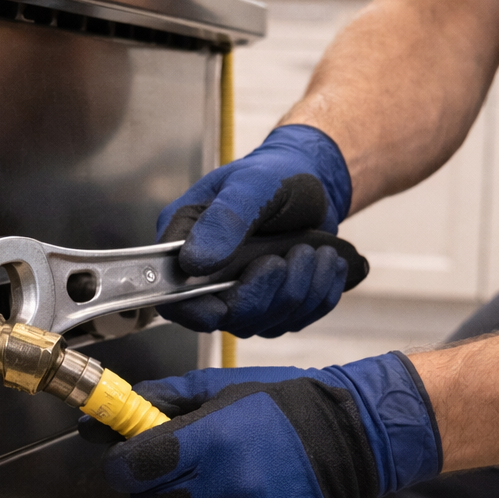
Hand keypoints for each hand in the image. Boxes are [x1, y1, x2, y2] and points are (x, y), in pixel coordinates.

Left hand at [84, 355, 440, 497]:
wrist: (353, 439)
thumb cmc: (284, 409)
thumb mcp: (219, 389)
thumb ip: (158, 402)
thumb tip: (95, 419)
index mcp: (211, 440)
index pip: (131, 469)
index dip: (124, 466)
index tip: (132, 462)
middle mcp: (227, 487)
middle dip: (153, 493)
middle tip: (176, 478)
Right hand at [157, 125, 355, 337]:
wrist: (313, 181)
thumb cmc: (277, 174)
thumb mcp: (252, 185)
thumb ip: (224, 219)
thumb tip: (193, 263)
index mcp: (185, 239)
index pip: (172, 296)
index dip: (194, 310)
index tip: (226, 304)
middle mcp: (206, 273)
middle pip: (228, 317)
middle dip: (270, 292)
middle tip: (296, 254)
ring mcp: (239, 292)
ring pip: (265, 323)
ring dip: (302, 290)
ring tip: (315, 252)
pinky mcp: (271, 303)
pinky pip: (295, 321)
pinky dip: (319, 295)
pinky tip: (326, 264)